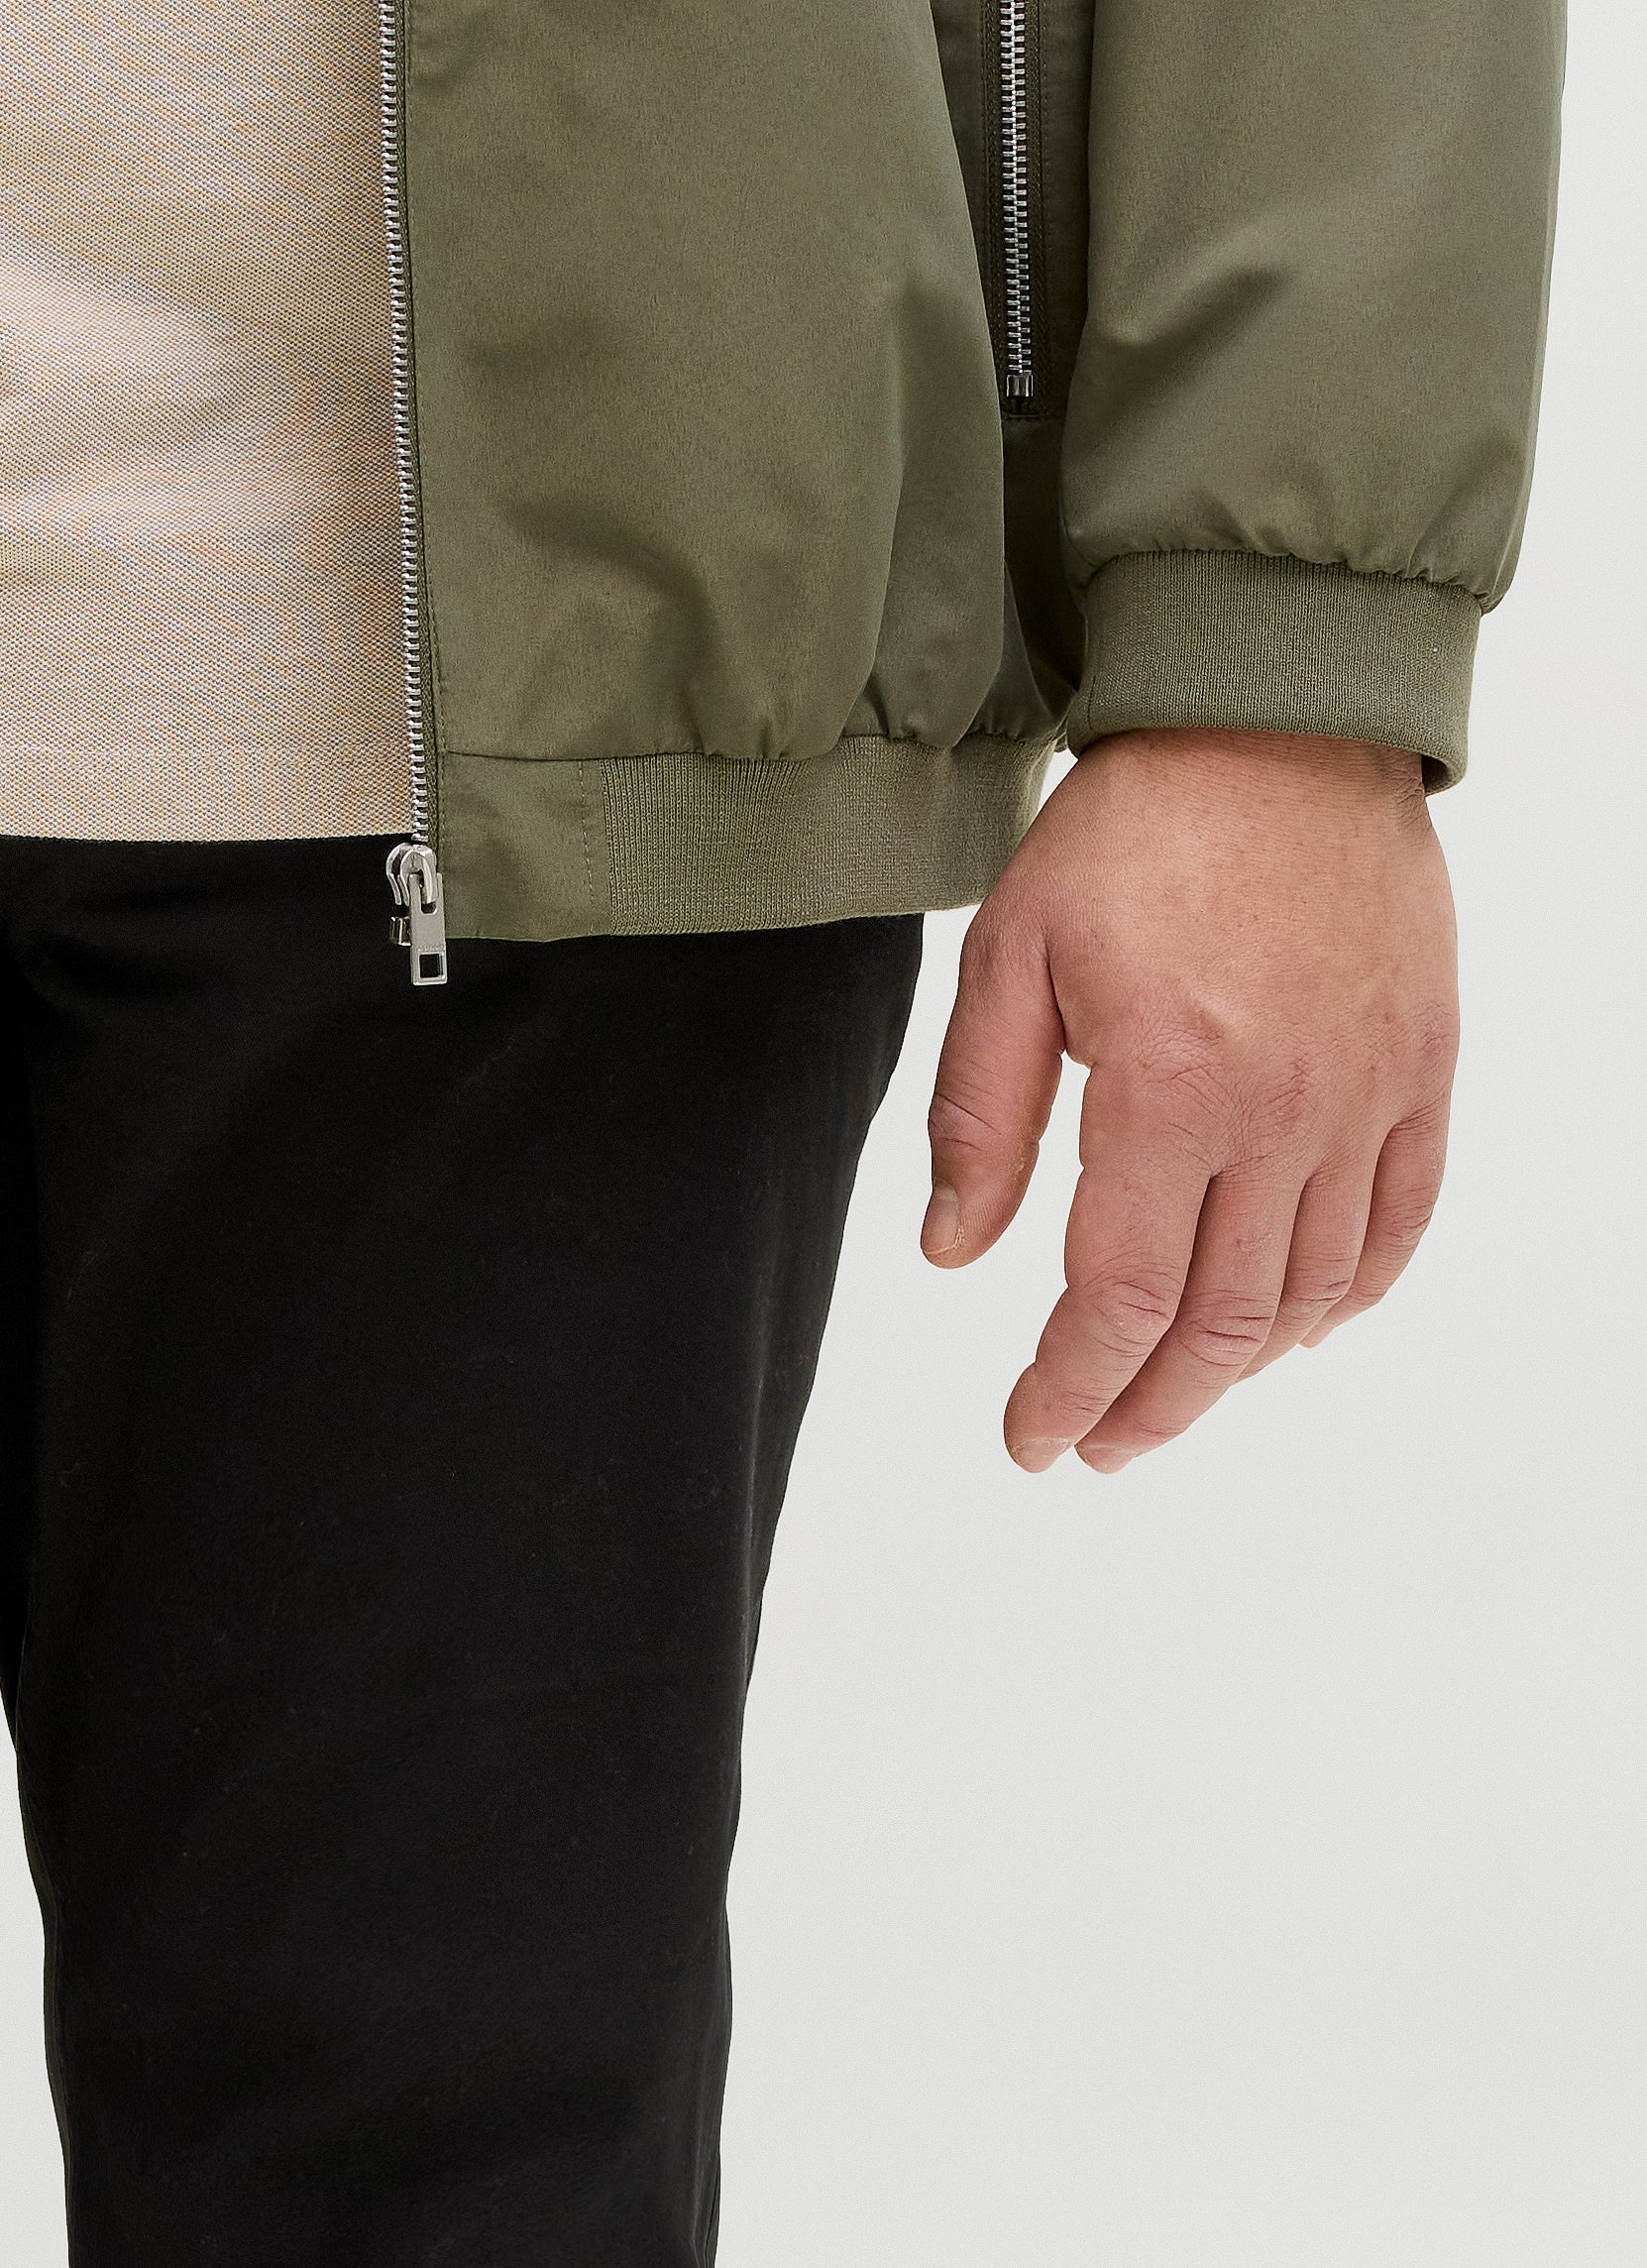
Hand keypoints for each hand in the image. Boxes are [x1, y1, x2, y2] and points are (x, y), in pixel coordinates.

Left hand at [921, 729, 1455, 1473]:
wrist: (1282, 715)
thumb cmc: (1134, 829)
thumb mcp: (1011, 958)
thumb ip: (979, 1118)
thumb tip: (950, 1256)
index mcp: (1170, 1094)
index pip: (1117, 1304)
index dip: (1069, 1392)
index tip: (1030, 1439)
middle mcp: (1283, 1112)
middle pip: (1219, 1327)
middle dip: (1149, 1410)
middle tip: (1097, 1446)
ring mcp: (1366, 1093)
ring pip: (1309, 1295)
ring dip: (1237, 1371)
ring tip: (1173, 1394)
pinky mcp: (1423, 1065)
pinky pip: (1400, 1221)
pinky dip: (1347, 1298)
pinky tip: (1293, 1330)